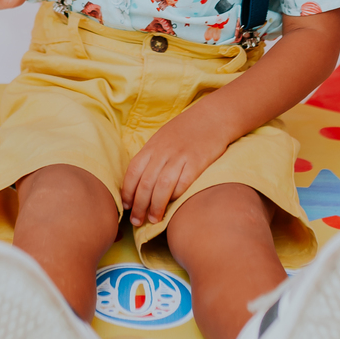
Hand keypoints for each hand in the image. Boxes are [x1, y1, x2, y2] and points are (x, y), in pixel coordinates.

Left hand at [122, 103, 230, 229]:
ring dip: (155, 206)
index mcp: (152, 146)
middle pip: (146, 183)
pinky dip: (176, 196)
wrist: (212, 117)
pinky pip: (183, 183)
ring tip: (153, 220)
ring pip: (162, 186)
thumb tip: (138, 182)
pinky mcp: (197, 162)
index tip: (127, 207)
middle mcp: (163, 151)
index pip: (133, 171)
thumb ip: (151, 157)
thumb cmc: (185, 130)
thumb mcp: (162, 138)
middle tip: (137, 222)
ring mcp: (180, 157)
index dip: (127, 192)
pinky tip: (173, 205)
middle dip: (139, 206)